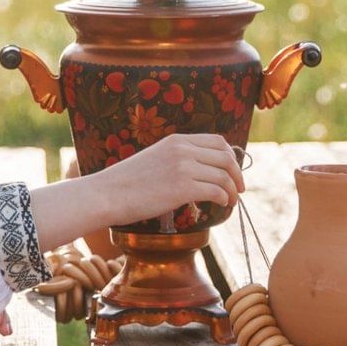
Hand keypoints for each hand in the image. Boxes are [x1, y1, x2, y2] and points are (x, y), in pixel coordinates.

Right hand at [96, 133, 244, 223]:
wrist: (107, 194)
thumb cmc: (127, 183)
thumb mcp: (155, 159)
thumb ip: (177, 160)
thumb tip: (199, 173)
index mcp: (177, 140)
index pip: (218, 141)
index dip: (231, 157)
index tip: (232, 171)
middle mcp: (183, 149)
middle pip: (226, 157)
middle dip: (237, 174)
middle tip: (239, 189)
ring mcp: (183, 167)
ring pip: (224, 175)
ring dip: (232, 190)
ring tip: (231, 200)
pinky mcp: (182, 188)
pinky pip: (216, 191)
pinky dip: (223, 199)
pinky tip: (221, 205)